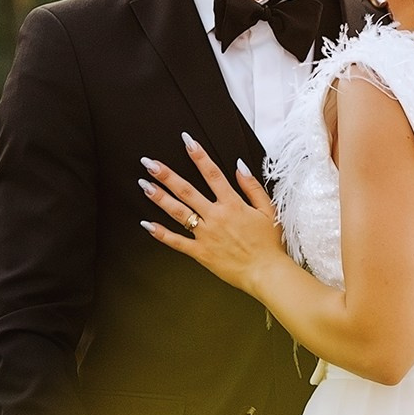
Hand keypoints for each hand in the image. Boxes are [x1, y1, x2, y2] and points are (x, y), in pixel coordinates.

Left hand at [141, 138, 284, 291]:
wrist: (266, 272)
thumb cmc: (269, 244)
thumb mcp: (268, 210)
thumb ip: (252, 187)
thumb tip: (239, 166)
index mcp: (233, 205)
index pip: (212, 174)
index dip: (198, 156)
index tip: (186, 141)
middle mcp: (216, 217)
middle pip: (187, 191)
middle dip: (166, 175)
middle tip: (149, 163)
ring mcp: (206, 235)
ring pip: (178, 212)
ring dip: (160, 198)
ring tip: (144, 185)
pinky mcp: (200, 252)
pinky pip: (177, 242)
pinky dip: (161, 234)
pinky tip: (147, 224)